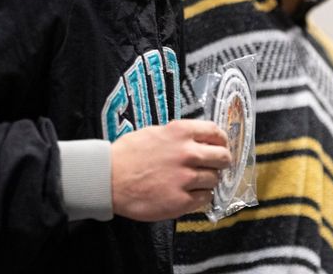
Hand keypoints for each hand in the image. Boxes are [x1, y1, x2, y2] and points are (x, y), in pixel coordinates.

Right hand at [110, 119, 230, 221]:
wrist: (109, 178)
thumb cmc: (128, 154)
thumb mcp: (155, 132)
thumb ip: (178, 135)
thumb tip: (196, 139)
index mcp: (181, 132)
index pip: (216, 132)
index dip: (221, 140)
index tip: (220, 145)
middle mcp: (188, 153)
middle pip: (223, 157)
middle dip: (221, 161)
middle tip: (214, 166)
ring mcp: (186, 178)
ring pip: (215, 179)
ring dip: (208, 180)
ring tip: (194, 181)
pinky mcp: (181, 201)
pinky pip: (205, 198)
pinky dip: (200, 196)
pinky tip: (188, 193)